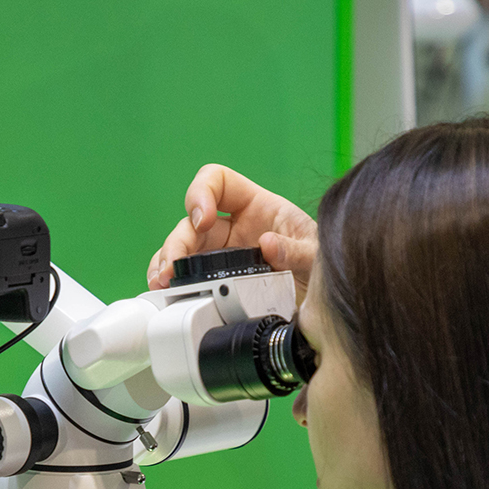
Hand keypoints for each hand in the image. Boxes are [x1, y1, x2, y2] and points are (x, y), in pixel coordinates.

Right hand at [146, 164, 318, 300]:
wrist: (326, 306)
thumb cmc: (322, 268)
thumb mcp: (317, 255)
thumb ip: (298, 249)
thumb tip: (267, 245)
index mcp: (256, 207)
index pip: (217, 181)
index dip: (202, 193)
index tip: (202, 221)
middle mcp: (234, 228)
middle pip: (190, 222)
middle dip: (177, 241)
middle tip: (174, 266)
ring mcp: (223, 256)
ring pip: (182, 251)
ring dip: (166, 263)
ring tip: (163, 283)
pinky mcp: (218, 282)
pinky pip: (186, 277)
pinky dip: (172, 284)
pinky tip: (167, 293)